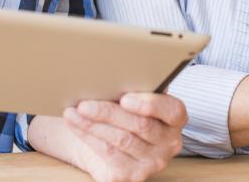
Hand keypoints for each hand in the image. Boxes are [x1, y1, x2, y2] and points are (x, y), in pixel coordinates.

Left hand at [62, 93, 185, 181]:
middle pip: (141, 125)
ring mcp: (151, 162)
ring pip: (121, 140)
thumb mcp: (134, 98)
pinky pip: (108, 154)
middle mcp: (169, 143)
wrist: (109, 140)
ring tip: (73, 112)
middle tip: (84, 104)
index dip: (149, 104)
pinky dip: (88, 137)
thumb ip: (134, 89)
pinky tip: (76, 126)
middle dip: (109, 113)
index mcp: (175, 119)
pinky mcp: (131, 175)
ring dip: (92, 125)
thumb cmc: (124, 112)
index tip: (125, 98)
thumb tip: (113, 78)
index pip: (172, 110)